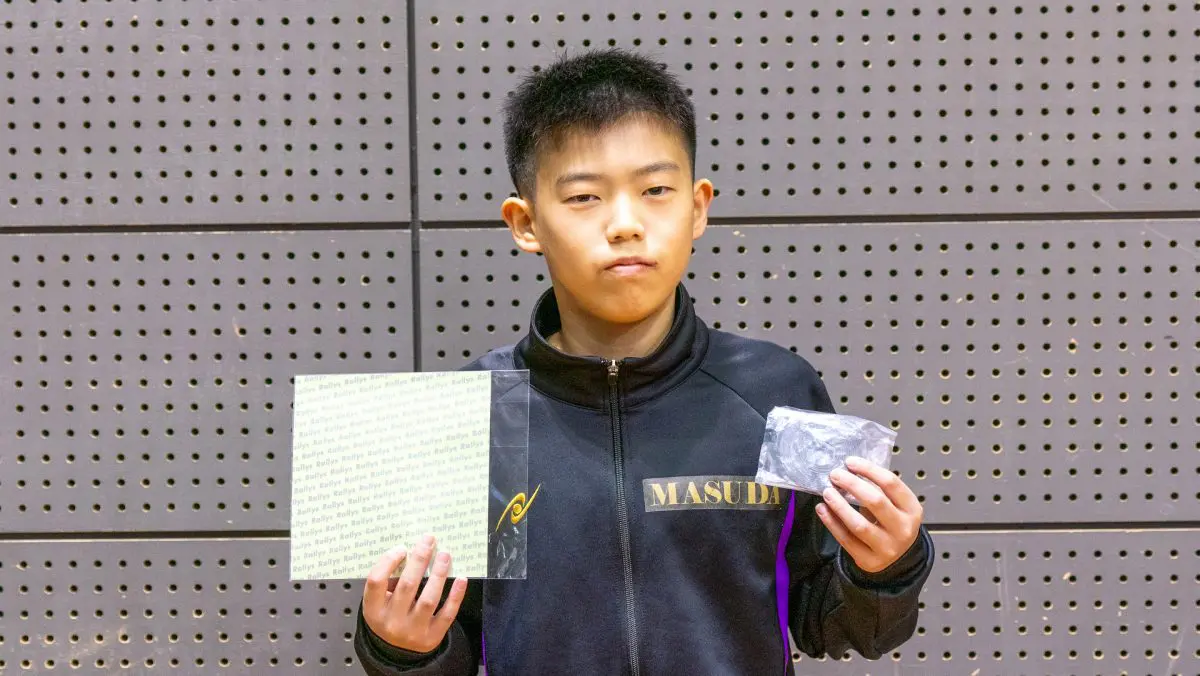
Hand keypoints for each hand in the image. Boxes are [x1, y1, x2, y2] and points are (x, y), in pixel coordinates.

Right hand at [362, 534, 468, 653]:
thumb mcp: (378, 603)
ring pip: (428, 599)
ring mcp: (413, 631)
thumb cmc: (388, 616)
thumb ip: (388, 581)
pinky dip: (455, 596)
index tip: (402, 548)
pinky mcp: (432, 637)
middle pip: (407, 585)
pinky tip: (461, 579)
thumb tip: (412, 552)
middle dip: (419, 560)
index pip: (376, 581)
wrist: (396, 652)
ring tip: (445, 555)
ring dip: (438, 574)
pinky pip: (447, 614)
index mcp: (373, 610)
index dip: (388, 561)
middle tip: (429, 541)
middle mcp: (392, 622)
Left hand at [815, 456, 923, 573]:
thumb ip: (878, 489)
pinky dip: (831, 523)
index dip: (868, 470)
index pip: (891, 483)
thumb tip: (848, 469)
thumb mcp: (895, 505)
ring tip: (827, 492)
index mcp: (912, 510)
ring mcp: (888, 548)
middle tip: (835, 475)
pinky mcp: (870, 561)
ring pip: (859, 525)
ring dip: (839, 506)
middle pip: (876, 501)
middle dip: (852, 485)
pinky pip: (846, 540)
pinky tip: (822, 509)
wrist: (897, 556)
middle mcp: (903, 530)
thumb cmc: (892, 522)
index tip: (850, 462)